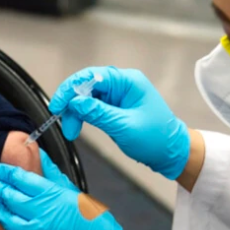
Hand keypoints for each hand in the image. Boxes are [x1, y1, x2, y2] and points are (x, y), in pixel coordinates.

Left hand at [0, 150, 123, 229]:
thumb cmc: (91, 220)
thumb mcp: (73, 191)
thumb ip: (52, 172)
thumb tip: (39, 152)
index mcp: (50, 194)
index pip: (18, 177)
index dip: (3, 171)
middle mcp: (41, 212)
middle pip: (8, 195)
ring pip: (6, 217)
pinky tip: (6, 226)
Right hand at [50, 66, 189, 179]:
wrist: (172, 153)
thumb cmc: (156, 139)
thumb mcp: (124, 126)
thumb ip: (97, 113)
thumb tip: (74, 102)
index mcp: (128, 81)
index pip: (91, 76)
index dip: (70, 89)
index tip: (58, 105)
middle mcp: (122, 84)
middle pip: (86, 85)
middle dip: (71, 103)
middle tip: (63, 121)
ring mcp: (118, 95)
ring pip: (86, 97)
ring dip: (75, 112)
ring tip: (71, 131)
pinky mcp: (114, 107)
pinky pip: (92, 106)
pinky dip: (82, 116)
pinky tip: (77, 126)